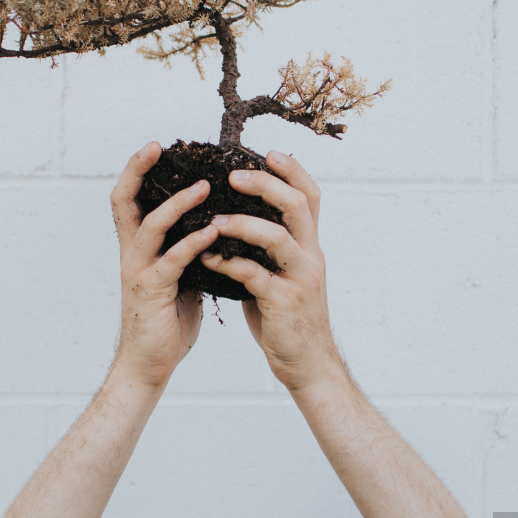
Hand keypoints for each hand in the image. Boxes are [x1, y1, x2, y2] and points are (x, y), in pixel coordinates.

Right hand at [110, 142, 218, 388]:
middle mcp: (131, 253)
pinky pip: (172, 260)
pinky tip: (212, 232)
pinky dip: (193, 243)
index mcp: (137, 247)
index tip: (154, 147)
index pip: (129, 199)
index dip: (136, 171)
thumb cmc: (166, 322)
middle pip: (124, 201)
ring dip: (178, 203)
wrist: (149, 365)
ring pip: (151, 225)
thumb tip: (211, 228)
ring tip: (204, 187)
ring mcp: (139, 271)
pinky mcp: (153, 292)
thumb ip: (185, 252)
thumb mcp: (177, 278)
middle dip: (138, 171)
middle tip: (158, 147)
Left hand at [200, 151, 343, 392]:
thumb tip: (235, 221)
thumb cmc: (287, 318)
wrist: (307, 364)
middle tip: (233, 177)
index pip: (310, 196)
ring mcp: (300, 279)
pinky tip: (207, 260)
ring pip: (277, 238)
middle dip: (266, 185)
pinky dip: (228, 264)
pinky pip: (255, 276)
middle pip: (297, 205)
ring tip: (213, 221)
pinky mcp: (284, 302)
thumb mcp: (283, 275)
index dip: (293, 171)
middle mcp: (310, 256)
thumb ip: (267, 249)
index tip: (267, 153)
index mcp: (309, 246)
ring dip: (242, 224)